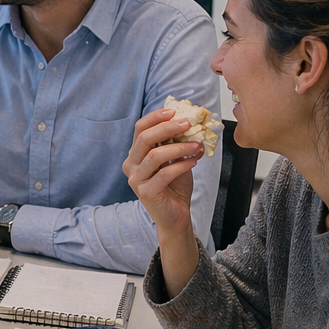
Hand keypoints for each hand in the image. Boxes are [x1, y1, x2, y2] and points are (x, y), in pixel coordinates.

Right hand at [122, 108, 205, 296]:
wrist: (176, 216)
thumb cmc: (175, 186)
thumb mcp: (176, 159)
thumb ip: (176, 142)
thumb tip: (189, 120)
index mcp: (135, 154)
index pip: (140, 129)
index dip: (155, 118)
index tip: (174, 111)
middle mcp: (131, 165)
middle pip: (145, 139)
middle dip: (167, 128)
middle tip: (188, 123)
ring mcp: (136, 180)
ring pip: (155, 155)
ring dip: (179, 147)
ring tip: (197, 145)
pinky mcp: (146, 193)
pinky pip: (165, 173)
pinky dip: (182, 164)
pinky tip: (194, 160)